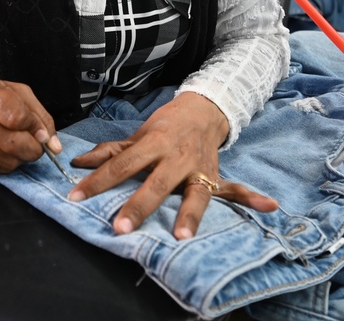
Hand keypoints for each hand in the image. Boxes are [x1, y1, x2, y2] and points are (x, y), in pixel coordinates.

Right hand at [0, 75, 60, 174]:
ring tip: (18, 146)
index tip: (41, 133)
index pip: (17, 117)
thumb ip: (41, 118)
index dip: (35, 128)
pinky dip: (6, 165)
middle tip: (36, 146)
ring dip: (20, 159)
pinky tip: (4, 152)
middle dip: (32, 149)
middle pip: (12, 143)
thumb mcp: (22, 96)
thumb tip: (53, 145)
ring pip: (5, 161)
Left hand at [67, 92, 277, 239]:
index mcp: (152, 143)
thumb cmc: (165, 126)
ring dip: (189, 215)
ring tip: (181, 236)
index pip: (120, 165)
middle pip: (154, 184)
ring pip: (194, 193)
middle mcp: (175, 157)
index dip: (97, 181)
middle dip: (138, 206)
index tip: (76, 198)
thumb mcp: (137, 135)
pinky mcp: (216, 176)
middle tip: (120, 227)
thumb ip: (109, 152)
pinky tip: (268, 207)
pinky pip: (235, 189)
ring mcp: (198, 168)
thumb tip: (77, 164)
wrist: (203, 108)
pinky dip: (252, 197)